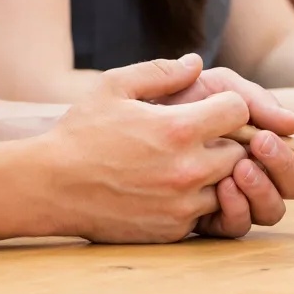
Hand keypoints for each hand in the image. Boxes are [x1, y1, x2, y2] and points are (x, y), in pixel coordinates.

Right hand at [37, 55, 256, 242]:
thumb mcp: (114, 87)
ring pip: (229, 187)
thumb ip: (160, 71)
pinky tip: (169, 187)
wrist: (51, 187)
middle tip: (201, 136)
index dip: (227, 105)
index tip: (209, 107)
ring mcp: (182, 205)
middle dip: (227, 141)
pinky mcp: (173, 231)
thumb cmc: (81, 132)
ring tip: (185, 162)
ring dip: (216, 174)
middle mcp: (188, 170)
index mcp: (177, 129)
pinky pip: (206, 214)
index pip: (239, 110)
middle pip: (242, 152)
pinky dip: (197, 200)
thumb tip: (196, 63)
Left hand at [154, 57, 293, 234]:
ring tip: (241, 165)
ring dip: (266, 186)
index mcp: (258, 138)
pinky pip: (238, 226)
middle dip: (289, 164)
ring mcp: (231, 196)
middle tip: (262, 142)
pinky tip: (226, 187)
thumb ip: (252, 97)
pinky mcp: (206, 219)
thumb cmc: (166, 100)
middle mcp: (252, 170)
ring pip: (273, 209)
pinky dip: (239, 207)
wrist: (119, 122)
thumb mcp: (213, 86)